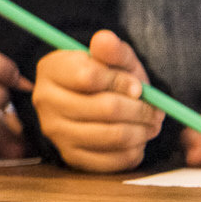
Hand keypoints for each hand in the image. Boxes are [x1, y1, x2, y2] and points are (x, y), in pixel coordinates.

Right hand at [32, 30, 162, 171]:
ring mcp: (55, 132)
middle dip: (141, 110)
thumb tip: (105, 39)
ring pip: (113, 136)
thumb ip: (112, 49)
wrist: (89, 101)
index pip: (91, 77)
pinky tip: (136, 140)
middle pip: (106, 109)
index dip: (123, 82)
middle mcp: (45, 101)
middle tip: (155, 110)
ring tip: (149, 124)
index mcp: (51, 69)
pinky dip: (135, 152)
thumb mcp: (112, 58)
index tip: (138, 86)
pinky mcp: (70, 157)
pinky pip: (113, 161)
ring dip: (142, 131)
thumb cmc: (104, 77)